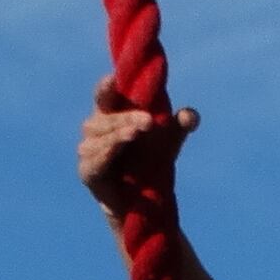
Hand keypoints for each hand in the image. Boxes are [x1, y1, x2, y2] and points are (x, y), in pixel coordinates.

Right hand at [79, 74, 196, 214]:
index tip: (115, 78)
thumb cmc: (152, 162)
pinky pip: (93, 161)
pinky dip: (105, 154)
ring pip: (99, 137)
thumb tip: (191, 116)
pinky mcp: (88, 172)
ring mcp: (88, 150)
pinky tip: (116, 149)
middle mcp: (96, 128)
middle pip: (106, 116)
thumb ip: (181, 125)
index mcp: (112, 113)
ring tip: (135, 133)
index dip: (107, 86)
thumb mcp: (170, 141)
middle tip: (148, 121)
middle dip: (126, 117)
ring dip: (117, 134)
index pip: (105, 94)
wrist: (144, 202)